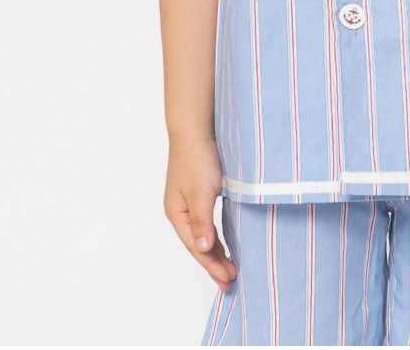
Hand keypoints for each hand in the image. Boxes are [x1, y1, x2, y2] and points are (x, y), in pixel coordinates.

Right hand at [164, 132, 237, 293]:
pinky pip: (208, 222)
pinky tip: (226, 241)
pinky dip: (217, 235)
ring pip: (203, 234)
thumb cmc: (198, 157)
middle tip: (231, 281)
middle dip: (214, 264)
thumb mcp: (202, 192)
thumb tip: (202, 249)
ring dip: (216, 251)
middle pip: (198, 244)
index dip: (212, 266)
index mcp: (177, 214)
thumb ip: (202, 222)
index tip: (228, 280)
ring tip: (229, 268)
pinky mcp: (198, 192)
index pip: (197, 248)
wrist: (195, 128)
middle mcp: (180, 211)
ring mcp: (188, 202)